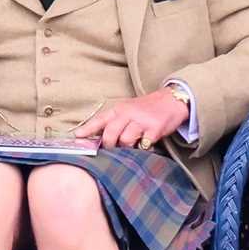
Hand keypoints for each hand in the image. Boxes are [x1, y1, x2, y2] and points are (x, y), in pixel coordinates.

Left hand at [73, 88, 189, 149]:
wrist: (171, 101)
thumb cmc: (146, 108)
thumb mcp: (127, 110)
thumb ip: (113, 122)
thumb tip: (96, 138)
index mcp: (119, 109)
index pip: (99, 120)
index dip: (87, 129)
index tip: (77, 137)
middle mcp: (128, 113)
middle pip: (110, 133)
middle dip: (109, 145)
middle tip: (114, 149)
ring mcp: (141, 121)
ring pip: (125, 140)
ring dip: (127, 147)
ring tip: (132, 145)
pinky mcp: (154, 129)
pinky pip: (143, 145)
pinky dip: (142, 149)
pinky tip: (145, 145)